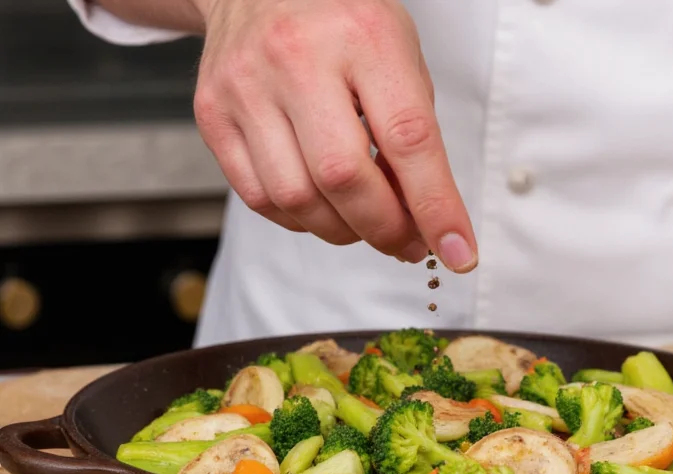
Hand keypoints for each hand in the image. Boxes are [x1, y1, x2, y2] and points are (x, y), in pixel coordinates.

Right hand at [191, 0, 477, 271]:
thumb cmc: (341, 21)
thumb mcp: (399, 56)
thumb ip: (412, 133)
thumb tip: (421, 216)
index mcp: (362, 37)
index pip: (407, 139)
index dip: (435, 206)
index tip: (457, 251)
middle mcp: (297, 59)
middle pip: (343, 178)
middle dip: (385, 228)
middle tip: (408, 242)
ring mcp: (246, 87)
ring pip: (297, 198)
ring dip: (343, 230)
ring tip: (366, 221)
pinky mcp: (214, 114)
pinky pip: (259, 197)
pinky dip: (300, 219)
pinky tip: (322, 206)